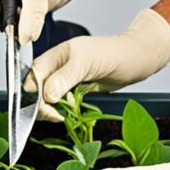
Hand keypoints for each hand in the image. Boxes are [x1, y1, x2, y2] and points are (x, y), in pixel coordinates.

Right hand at [28, 9, 169, 120]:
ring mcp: (65, 80)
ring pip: (46, 98)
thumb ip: (64, 78)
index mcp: (56, 54)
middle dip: (41, 104)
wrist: (135, 60)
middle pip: (36, 89)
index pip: (33, 74)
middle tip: (54, 115)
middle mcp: (57, 67)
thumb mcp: (87, 62)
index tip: (44, 105)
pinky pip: (60, 103)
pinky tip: (65, 114)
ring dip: (50, 109)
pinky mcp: (74, 90)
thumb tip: (46, 95)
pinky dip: (60, 110)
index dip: (33, 92)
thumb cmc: (114, 54)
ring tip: (60, 116)